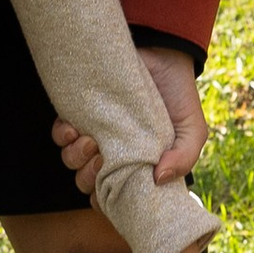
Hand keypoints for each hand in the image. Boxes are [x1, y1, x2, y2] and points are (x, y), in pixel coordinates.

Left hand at [49, 41, 206, 197]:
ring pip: (71, 160)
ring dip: (76, 157)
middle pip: (86, 181)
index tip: (109, 194)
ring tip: (92, 142)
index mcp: (135, 164)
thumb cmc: (178, 95)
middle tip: (103, 160)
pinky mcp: (79, 111)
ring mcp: (94, 132)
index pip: (113, 194)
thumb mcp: (192, 130)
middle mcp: (112, 152)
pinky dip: (63, 136)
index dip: (106, 200)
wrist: (162, 52)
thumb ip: (184, 158)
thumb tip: (159, 179)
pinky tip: (74, 129)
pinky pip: (60, 134)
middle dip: (90, 178)